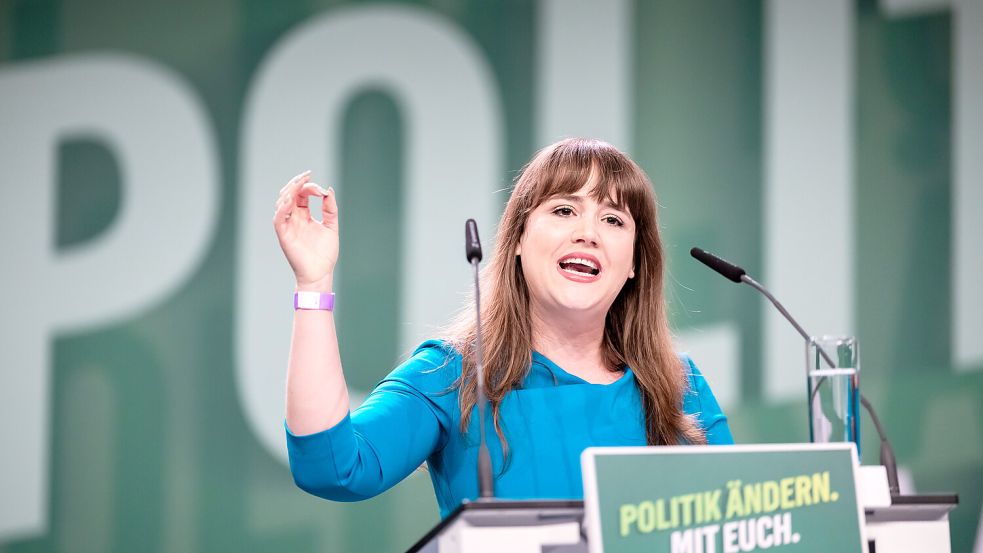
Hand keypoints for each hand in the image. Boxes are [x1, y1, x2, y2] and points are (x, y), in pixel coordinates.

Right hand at [273, 171, 338, 289]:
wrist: (320, 273)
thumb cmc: (325, 254)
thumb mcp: (332, 226)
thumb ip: (330, 208)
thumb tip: (328, 190)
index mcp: (304, 216)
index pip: (301, 194)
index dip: (309, 187)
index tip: (321, 190)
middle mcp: (294, 219)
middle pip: (289, 194)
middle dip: (296, 183)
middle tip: (306, 175)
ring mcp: (288, 226)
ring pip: (281, 203)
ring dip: (289, 191)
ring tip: (299, 183)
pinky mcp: (284, 235)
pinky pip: (278, 218)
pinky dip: (282, 208)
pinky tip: (290, 199)